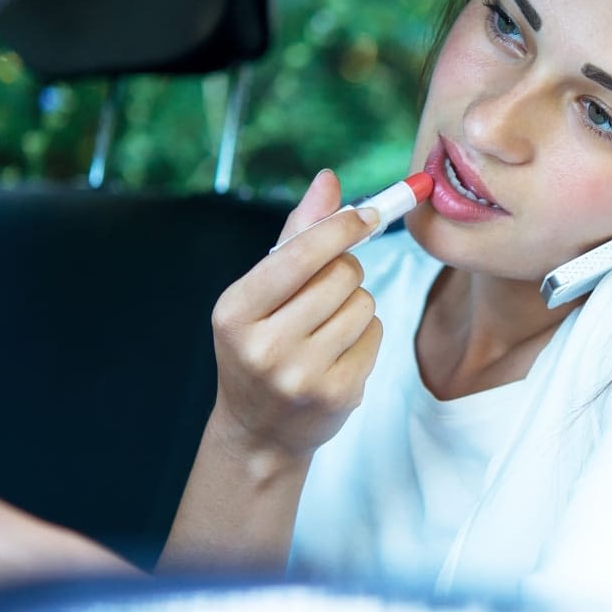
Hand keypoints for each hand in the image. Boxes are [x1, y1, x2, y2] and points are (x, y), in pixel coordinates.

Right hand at [208, 169, 383, 459]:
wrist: (260, 431)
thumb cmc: (261, 345)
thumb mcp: (261, 292)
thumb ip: (296, 235)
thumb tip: (328, 180)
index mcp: (235, 311)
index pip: (300, 254)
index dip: (341, 227)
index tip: (367, 214)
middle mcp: (263, 346)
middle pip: (341, 275)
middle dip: (345, 271)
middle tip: (328, 289)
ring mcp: (301, 376)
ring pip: (364, 304)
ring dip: (356, 305)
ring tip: (327, 326)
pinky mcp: (337, 395)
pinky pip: (377, 335)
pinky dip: (367, 334)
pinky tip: (339, 352)